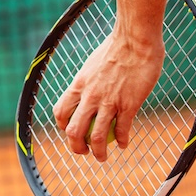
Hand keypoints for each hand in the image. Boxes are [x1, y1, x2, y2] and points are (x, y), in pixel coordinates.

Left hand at [53, 29, 163, 161]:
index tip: (72, 131)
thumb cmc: (117, 47)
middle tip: (84, 152)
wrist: (135, 38)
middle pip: (73, 131)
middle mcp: (89, 96)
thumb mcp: (93, 65)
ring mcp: (108, 102)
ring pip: (95, 137)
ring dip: (98, 152)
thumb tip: (90, 90)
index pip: (61, 112)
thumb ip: (90, 81)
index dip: (63, 126)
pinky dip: (121, 141)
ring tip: (102, 157)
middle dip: (76, 147)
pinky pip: (121, 130)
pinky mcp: (128, 104)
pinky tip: (124, 144)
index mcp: (79, 85)